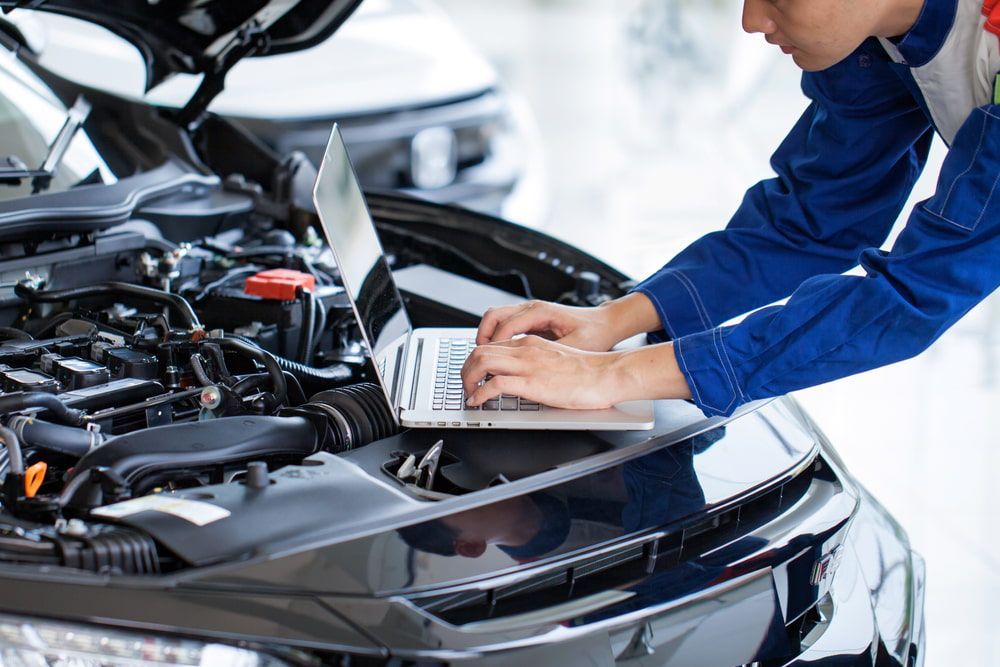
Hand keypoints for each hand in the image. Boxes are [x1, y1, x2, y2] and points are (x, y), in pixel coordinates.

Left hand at [461, 335, 692, 408]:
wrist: (607, 374)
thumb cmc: (589, 372)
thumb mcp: (556, 359)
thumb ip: (537, 362)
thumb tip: (523, 376)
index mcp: (531, 343)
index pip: (492, 345)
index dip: (476, 360)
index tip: (473, 374)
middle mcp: (525, 349)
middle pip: (480, 350)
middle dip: (465, 368)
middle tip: (465, 384)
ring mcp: (528, 365)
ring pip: (482, 362)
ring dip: (468, 379)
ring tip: (468, 393)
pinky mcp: (532, 382)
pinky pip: (495, 385)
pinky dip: (480, 394)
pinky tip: (478, 402)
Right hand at [475, 292, 660, 351]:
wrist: (607, 324)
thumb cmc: (595, 333)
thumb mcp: (575, 348)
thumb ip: (550, 355)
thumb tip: (529, 368)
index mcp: (540, 312)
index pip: (503, 326)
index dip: (491, 347)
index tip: (484, 365)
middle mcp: (532, 308)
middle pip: (492, 317)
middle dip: (481, 339)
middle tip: (476, 362)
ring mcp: (530, 312)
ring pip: (496, 318)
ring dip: (486, 337)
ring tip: (484, 360)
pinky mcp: (532, 320)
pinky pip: (505, 324)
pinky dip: (496, 338)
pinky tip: (498, 355)